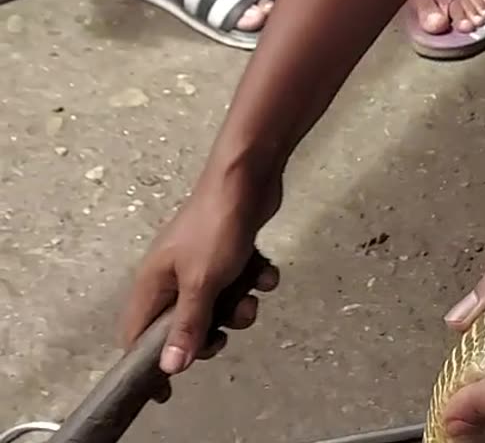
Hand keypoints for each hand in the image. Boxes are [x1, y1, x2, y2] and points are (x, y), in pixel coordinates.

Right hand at [118, 165, 281, 377]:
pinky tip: (264, 270)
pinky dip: (255, 279)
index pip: (135, 336)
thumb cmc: (217, 226)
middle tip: (224, 331)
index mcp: (152, 284)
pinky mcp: (230, 253)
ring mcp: (202, 263)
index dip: (148, 365)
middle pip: (184, 326)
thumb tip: (170, 368)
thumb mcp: (202, 283)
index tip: (166, 390)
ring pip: (219, 305)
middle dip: (209, 332)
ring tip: (250, 294)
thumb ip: (188, 325)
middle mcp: (172, 276)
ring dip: (239, 307)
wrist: (248, 178)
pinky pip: (241, 281)